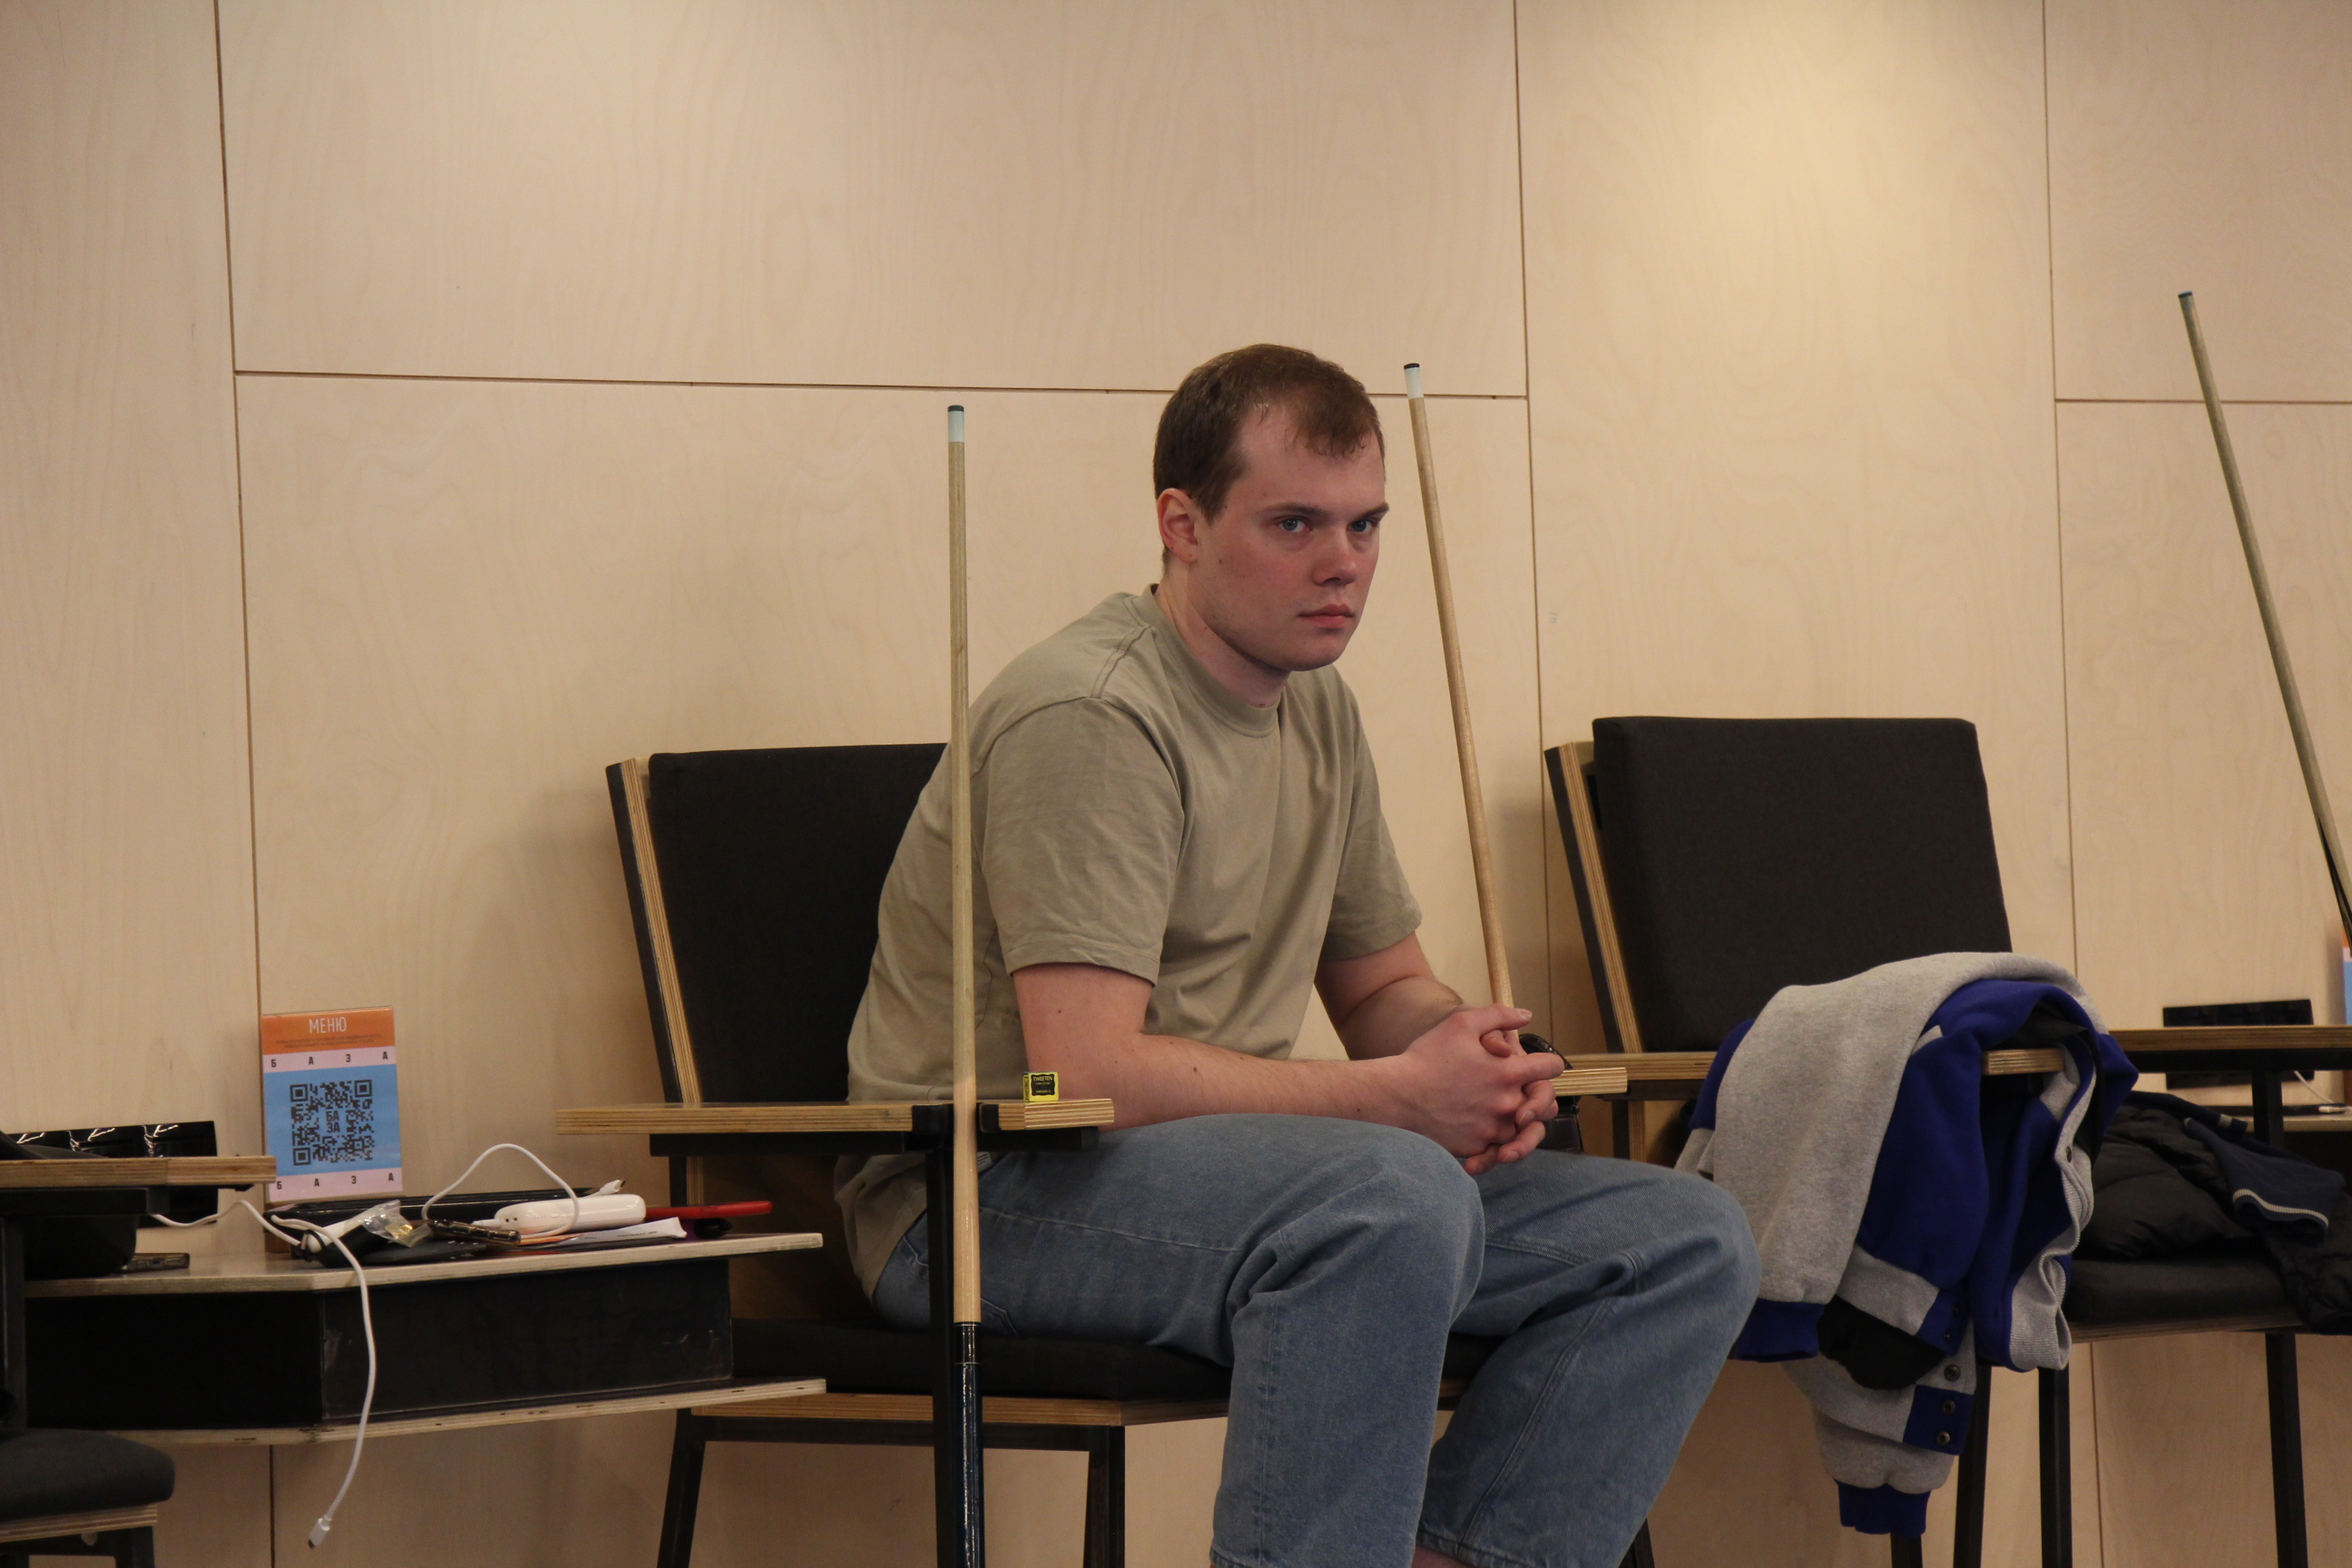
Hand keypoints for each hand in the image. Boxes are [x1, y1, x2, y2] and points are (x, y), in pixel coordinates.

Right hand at [1384, 1005, 1560, 1172]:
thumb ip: (1499, 1016)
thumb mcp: (1462, 1023)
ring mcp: (1494, 1129)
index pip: (1551, 1068)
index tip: (1541, 1066)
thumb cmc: (1427, 1056)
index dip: (1549, 1064)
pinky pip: (1499, 1151)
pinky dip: (1496, 1145)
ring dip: (1518, 1121)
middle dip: (1538, 1097)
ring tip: (1502, 1114)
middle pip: (1544, 1105)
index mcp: (1509, 1072)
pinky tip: (1483, 1134)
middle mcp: (1507, 1104)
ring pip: (1524, 1130)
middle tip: (1524, 1093)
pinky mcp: (1477, 1147)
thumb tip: (1526, 1015)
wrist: (1397, 1095)